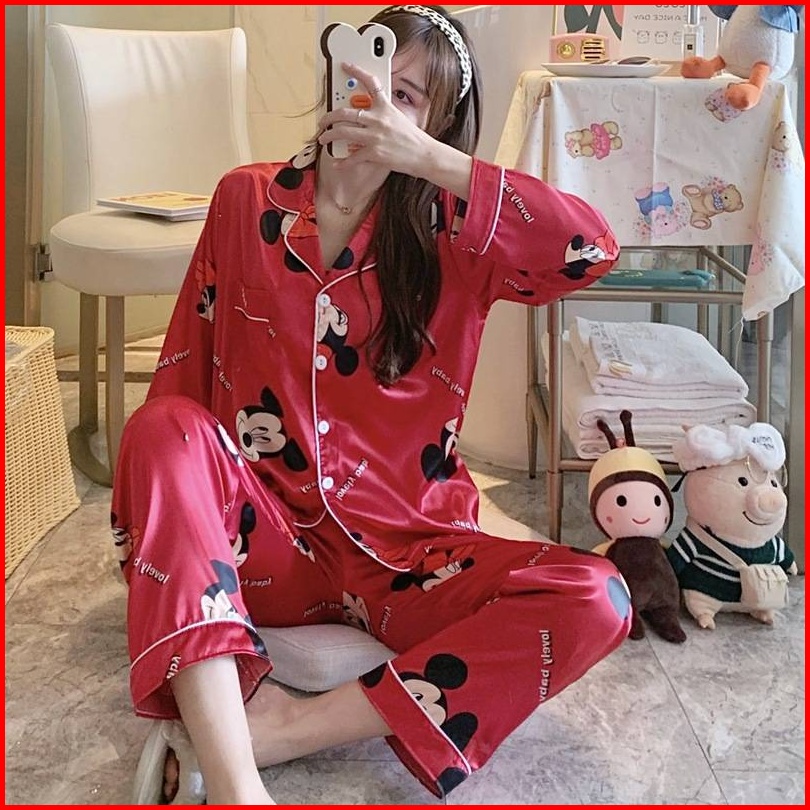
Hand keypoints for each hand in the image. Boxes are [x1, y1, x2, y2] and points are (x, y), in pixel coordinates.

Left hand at [317, 62, 431, 176]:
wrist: (424, 154)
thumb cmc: (413, 138)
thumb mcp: (399, 117)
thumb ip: (382, 113)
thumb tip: (367, 115)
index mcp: (385, 107)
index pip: (370, 83)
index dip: (356, 71)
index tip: (345, 66)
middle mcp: (377, 119)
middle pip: (345, 112)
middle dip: (328, 117)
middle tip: (323, 121)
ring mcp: (374, 136)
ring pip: (342, 132)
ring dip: (329, 136)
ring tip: (324, 139)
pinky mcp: (374, 153)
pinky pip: (352, 157)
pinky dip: (342, 162)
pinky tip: (336, 163)